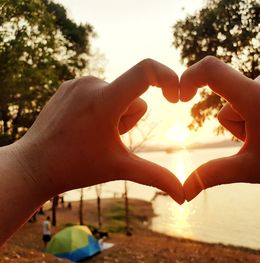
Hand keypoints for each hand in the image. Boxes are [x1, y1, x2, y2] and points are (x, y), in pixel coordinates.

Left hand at [12, 59, 183, 203]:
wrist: (34, 165)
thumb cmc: (76, 168)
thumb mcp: (120, 169)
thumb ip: (156, 177)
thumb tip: (184, 196)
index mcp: (105, 100)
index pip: (146, 71)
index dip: (169, 78)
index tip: (175, 97)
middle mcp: (91, 83)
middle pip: (134, 96)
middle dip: (129, 118)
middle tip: (107, 138)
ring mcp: (78, 82)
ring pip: (118, 94)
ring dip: (116, 113)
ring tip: (93, 133)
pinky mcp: (70, 84)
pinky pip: (101, 90)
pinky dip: (102, 107)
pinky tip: (84, 125)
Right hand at [180, 56, 259, 202]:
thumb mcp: (250, 169)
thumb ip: (212, 175)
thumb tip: (184, 192)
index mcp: (255, 97)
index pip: (212, 70)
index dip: (189, 77)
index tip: (178, 95)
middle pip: (227, 105)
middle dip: (235, 129)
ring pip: (241, 106)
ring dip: (247, 126)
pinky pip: (256, 102)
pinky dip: (258, 120)